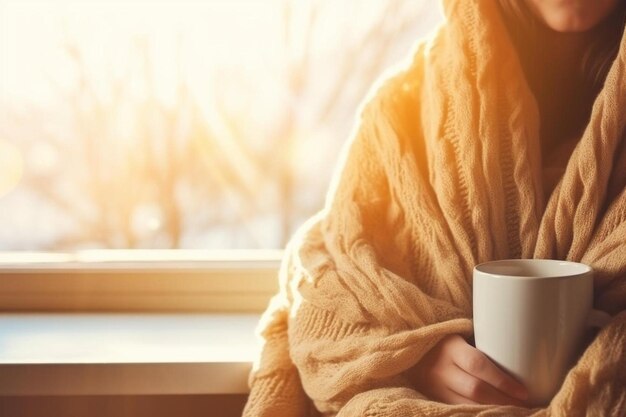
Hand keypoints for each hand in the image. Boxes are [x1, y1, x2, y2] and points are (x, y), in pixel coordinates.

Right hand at [410, 334, 528, 405]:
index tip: (524, 391)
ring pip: (468, 405)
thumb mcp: (460, 334)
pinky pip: (459, 410)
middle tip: (526, 406)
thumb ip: (482, 343)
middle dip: (503, 401)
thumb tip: (520, 354)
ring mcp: (435, 387)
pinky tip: (493, 414)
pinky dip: (478, 414)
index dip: (502, 381)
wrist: (410, 349)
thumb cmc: (446, 339)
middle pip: (475, 390)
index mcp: (450, 347)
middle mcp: (441, 369)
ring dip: (493, 411)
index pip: (478, 365)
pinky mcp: (434, 399)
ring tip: (515, 412)